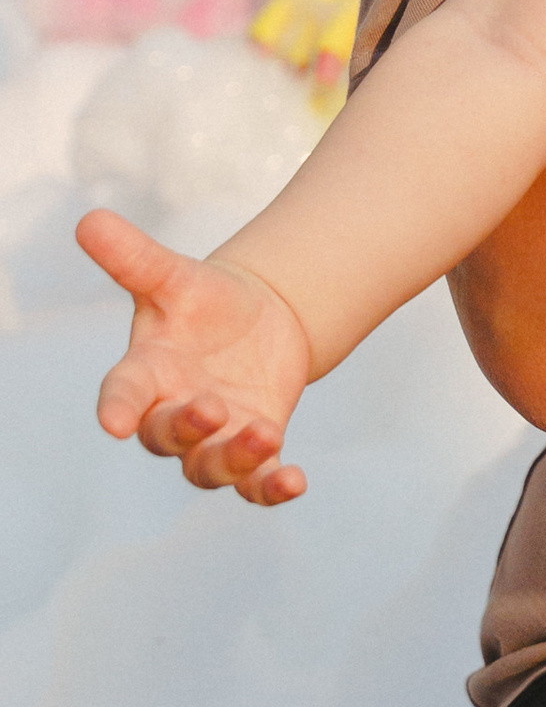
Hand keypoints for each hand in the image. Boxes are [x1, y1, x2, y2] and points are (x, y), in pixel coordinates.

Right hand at [77, 208, 311, 502]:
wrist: (257, 320)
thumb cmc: (202, 301)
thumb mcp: (173, 276)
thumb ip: (134, 257)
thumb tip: (89, 218)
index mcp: (147, 372)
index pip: (123, 394)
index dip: (118, 409)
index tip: (114, 423)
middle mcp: (173, 411)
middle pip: (166, 437)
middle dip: (185, 428)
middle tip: (210, 408)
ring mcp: (212, 436)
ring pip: (209, 468)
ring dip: (234, 458)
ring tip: (266, 434)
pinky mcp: (252, 446)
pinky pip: (256, 483)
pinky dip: (271, 487)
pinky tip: (294, 482)